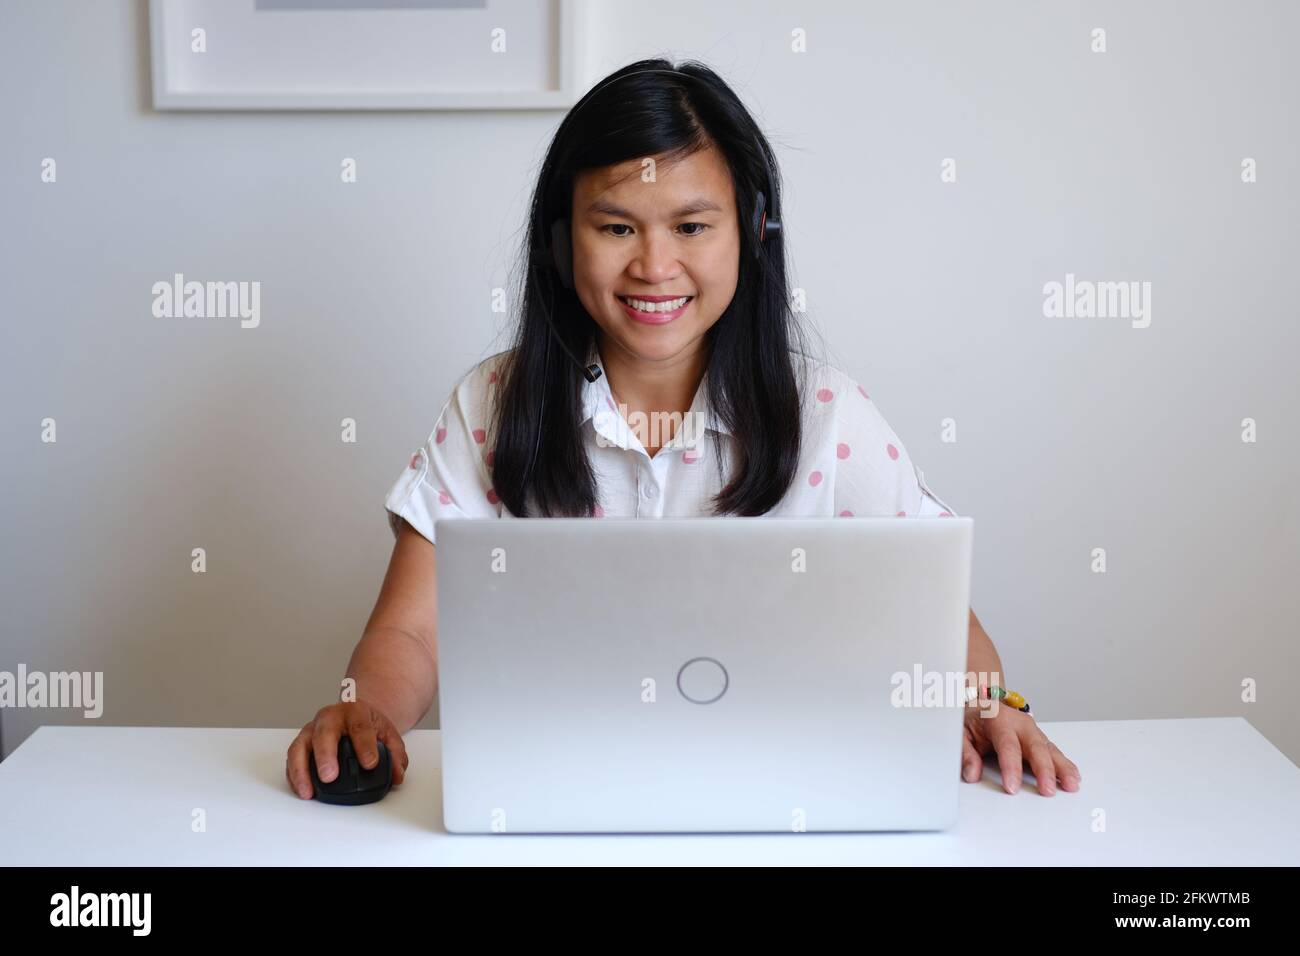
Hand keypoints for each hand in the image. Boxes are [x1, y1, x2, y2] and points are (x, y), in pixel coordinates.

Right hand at [286, 700, 409, 799]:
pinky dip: (293, 775)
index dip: (365, 746)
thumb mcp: (388, 733)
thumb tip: (397, 775)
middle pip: (324, 734)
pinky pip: (292, 758)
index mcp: (355, 711)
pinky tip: (300, 788)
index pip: (360, 727)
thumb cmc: (368, 724)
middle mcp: (330, 717)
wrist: (353, 711)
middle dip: (325, 756)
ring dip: (301, 770)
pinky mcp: (301, 742)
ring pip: (300, 746)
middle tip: (329, 776)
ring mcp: (312, 729)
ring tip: (308, 790)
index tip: (370, 763)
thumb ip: (395, 754)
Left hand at [961, 702, 1079, 795]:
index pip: (1007, 745)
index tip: (1012, 787)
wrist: (982, 704)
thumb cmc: (971, 719)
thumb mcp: (960, 733)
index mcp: (999, 719)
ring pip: (1050, 750)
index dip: (1010, 767)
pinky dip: (1064, 765)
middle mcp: (1020, 724)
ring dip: (1062, 768)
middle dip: (1043, 769)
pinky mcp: (1039, 740)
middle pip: (1035, 747)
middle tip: (1047, 790)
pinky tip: (1073, 777)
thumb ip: (965, 753)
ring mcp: (1033, 731)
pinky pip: (1054, 753)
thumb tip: (972, 774)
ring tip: (1071, 785)